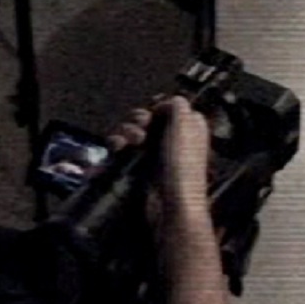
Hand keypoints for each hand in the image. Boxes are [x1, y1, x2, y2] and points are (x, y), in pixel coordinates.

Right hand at [108, 96, 209, 220]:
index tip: (153, 111)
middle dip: (138, 121)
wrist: (170, 203)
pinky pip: (121, 154)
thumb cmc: (183, 168)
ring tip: (127, 144)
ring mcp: (155, 156)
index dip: (158, 107)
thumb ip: (178, 105)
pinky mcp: (138, 171)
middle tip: (140, 132)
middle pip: (146, 120)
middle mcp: (172, 142)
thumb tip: (168, 100)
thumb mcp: (186, 125)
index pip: (169, 109)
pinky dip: (115, 150)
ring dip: (124, 134)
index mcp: (189, 129)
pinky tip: (116, 150)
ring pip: (130, 135)